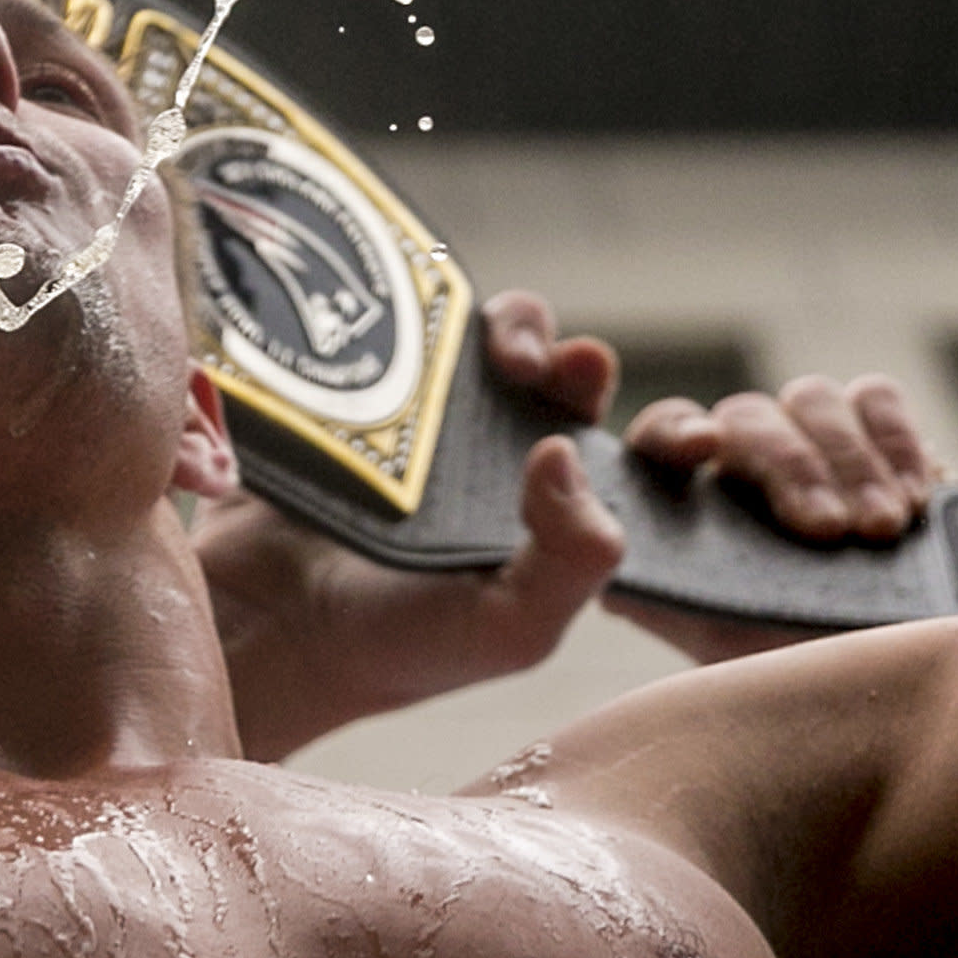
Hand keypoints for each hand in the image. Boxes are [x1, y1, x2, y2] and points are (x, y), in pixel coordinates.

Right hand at [200, 299, 952, 753]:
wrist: (267, 625)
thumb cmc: (399, 646)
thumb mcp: (510, 629)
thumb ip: (571, 561)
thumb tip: (565, 450)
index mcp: (560, 525)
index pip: (641, 465)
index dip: (673, 438)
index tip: (690, 440)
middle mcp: (509, 465)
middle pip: (575, 385)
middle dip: (589, 366)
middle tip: (577, 373)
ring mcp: (443, 423)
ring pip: (505, 343)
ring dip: (522, 329)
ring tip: (508, 357)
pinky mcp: (376, 389)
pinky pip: (419, 330)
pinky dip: (437, 311)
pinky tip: (440, 328)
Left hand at [605, 375, 939, 664]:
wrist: (902, 681)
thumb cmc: (805, 670)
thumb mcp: (721, 650)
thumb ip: (656, 601)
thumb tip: (603, 570)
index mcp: (690, 507)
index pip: (659, 437)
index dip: (673, 431)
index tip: (702, 449)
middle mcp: (743, 464)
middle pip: (745, 417)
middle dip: (791, 468)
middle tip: (831, 532)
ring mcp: (812, 442)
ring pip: (812, 400)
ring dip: (851, 464)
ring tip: (882, 530)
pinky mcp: (881, 435)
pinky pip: (876, 399)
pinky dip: (896, 443)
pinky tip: (915, 501)